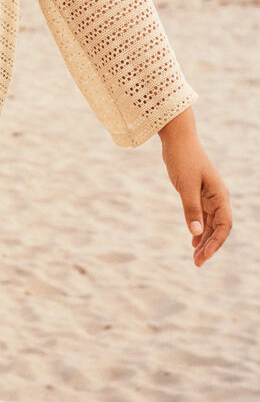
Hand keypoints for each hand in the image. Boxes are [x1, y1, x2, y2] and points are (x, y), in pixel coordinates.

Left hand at [161, 132, 231, 265]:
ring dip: (204, 240)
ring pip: (210, 223)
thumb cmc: (183, 159)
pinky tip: (193, 240)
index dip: (216, 243)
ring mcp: (208, 195)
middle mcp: (217, 197)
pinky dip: (199, 228)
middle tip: (198, 263)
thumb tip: (197, 233)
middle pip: (218, 228)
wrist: (177, 138)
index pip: (224, 225)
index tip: (204, 256)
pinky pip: (202, 216)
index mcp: (219, 195)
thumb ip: (191, 209)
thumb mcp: (186, 185)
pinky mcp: (197, 193)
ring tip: (195, 257)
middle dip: (210, 246)